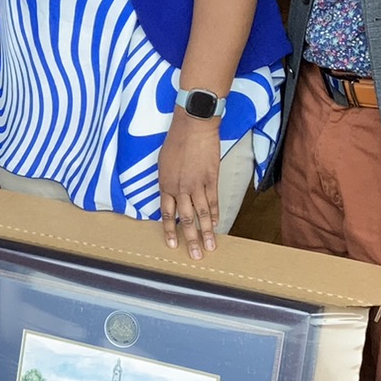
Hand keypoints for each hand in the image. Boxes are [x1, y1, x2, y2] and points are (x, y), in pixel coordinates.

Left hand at [157, 112, 222, 260]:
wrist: (193, 126)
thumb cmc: (175, 140)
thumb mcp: (163, 163)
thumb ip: (167, 182)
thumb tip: (170, 195)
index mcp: (165, 184)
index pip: (166, 214)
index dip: (169, 230)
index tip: (172, 244)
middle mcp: (180, 188)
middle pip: (185, 219)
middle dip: (190, 239)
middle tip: (195, 255)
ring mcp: (197, 184)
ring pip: (201, 214)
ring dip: (206, 232)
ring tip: (211, 246)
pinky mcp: (211, 179)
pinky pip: (213, 201)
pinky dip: (215, 214)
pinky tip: (217, 225)